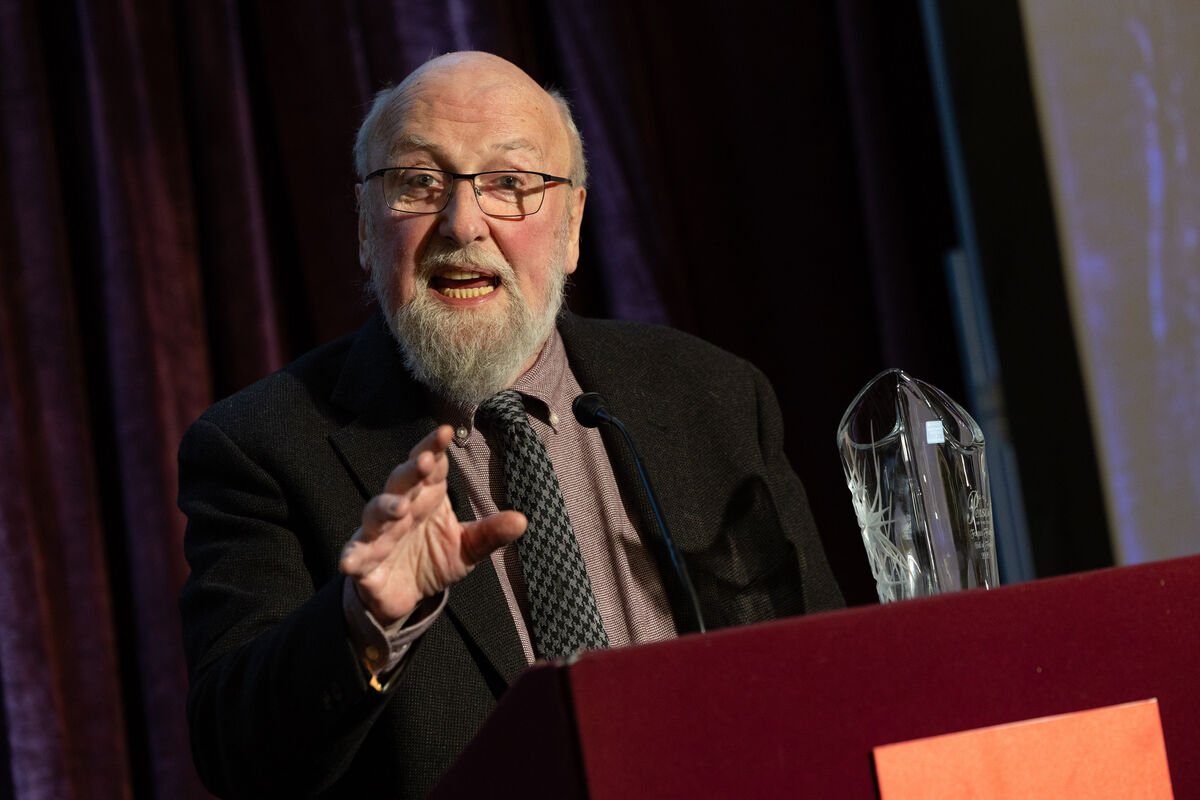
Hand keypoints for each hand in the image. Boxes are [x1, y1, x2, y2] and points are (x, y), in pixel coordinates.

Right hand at [338, 425, 525, 623]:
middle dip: (412, 470)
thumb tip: (523, 520)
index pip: (431, 466)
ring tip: (399, 508)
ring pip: (377, 511)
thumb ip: (490, 534)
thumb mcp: (466, 549)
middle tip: (427, 462)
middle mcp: (402, 507)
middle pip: (402, 480)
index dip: (434, 447)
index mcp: (428, 496)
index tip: (445, 431)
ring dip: (385, 507)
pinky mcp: (364, 559)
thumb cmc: (432, 559)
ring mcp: (379, 532)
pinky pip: (355, 554)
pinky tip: (348, 562)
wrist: (403, 595)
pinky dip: (351, 555)